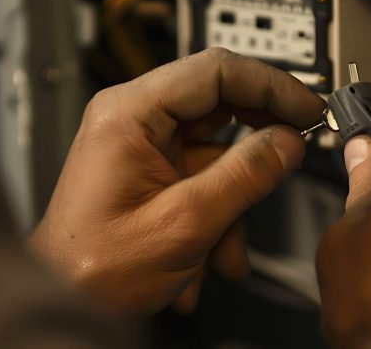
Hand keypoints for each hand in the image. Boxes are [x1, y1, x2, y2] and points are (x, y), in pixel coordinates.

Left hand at [30, 48, 323, 312]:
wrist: (64, 299)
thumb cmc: (94, 267)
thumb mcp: (185, 223)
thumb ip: (244, 176)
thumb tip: (287, 142)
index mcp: (130, 113)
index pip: (215, 71)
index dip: (270, 85)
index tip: (306, 106)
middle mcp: (133, 118)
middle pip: (218, 103)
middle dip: (258, 141)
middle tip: (295, 150)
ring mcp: (142, 143)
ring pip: (216, 146)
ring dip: (234, 194)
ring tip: (227, 243)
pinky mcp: (151, 168)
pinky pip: (202, 173)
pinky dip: (218, 208)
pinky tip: (211, 252)